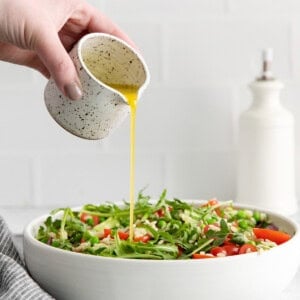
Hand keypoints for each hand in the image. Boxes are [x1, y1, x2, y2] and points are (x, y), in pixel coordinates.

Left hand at [0, 0, 133, 99]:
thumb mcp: (38, 30)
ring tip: (99, 91)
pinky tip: (74, 92)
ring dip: (85, 77)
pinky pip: (58, 72)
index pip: (107, 28)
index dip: (124, 45)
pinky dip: (65, 83)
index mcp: (74, 8)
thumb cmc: (1, 3)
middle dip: (106, 66)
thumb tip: (74, 91)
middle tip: (118, 83)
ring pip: (77, 62)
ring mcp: (53, 41)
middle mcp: (66, 25)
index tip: (136, 62)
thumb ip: (58, 63)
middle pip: (94, 48)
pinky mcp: (39, 55)